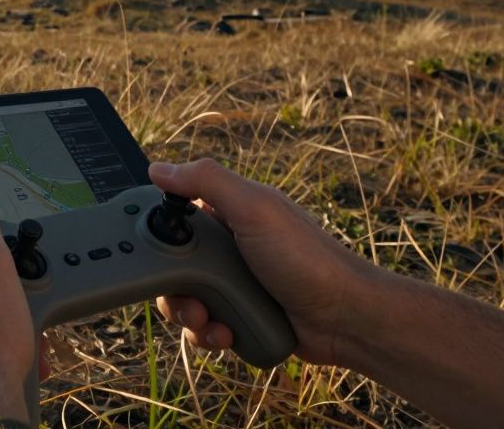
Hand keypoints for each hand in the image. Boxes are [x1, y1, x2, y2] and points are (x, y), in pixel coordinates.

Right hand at [150, 159, 378, 365]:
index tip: (157, 255)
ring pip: (184, 301)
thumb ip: (207, 181)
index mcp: (228, 215)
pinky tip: (228, 334)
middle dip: (174, 288)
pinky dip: (209, 335)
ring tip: (209, 322)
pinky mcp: (239, 318)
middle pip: (173, 267)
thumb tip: (158, 169)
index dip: (161, 238)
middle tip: (189, 300)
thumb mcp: (255, 208)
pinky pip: (204, 328)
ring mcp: (233, 286)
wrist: (345, 319)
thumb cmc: (306, 258)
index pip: (175, 220)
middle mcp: (228, 249)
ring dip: (189, 317)